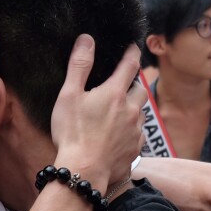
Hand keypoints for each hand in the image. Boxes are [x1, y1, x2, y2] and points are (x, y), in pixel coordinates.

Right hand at [51, 34, 144, 190]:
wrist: (84, 171)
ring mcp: (135, 132)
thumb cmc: (73, 133)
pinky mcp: (135, 150)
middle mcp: (131, 110)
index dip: (131, 53)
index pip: (130, 65)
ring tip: (120, 112)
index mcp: (115, 94)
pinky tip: (119, 137)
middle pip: (141, 90)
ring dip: (134, 109)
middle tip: (125, 83)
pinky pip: (138, 136)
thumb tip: (87, 39)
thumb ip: (79, 66)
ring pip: (141, 113)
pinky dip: (130, 132)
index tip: (132, 47)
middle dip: (135, 84)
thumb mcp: (69, 95)